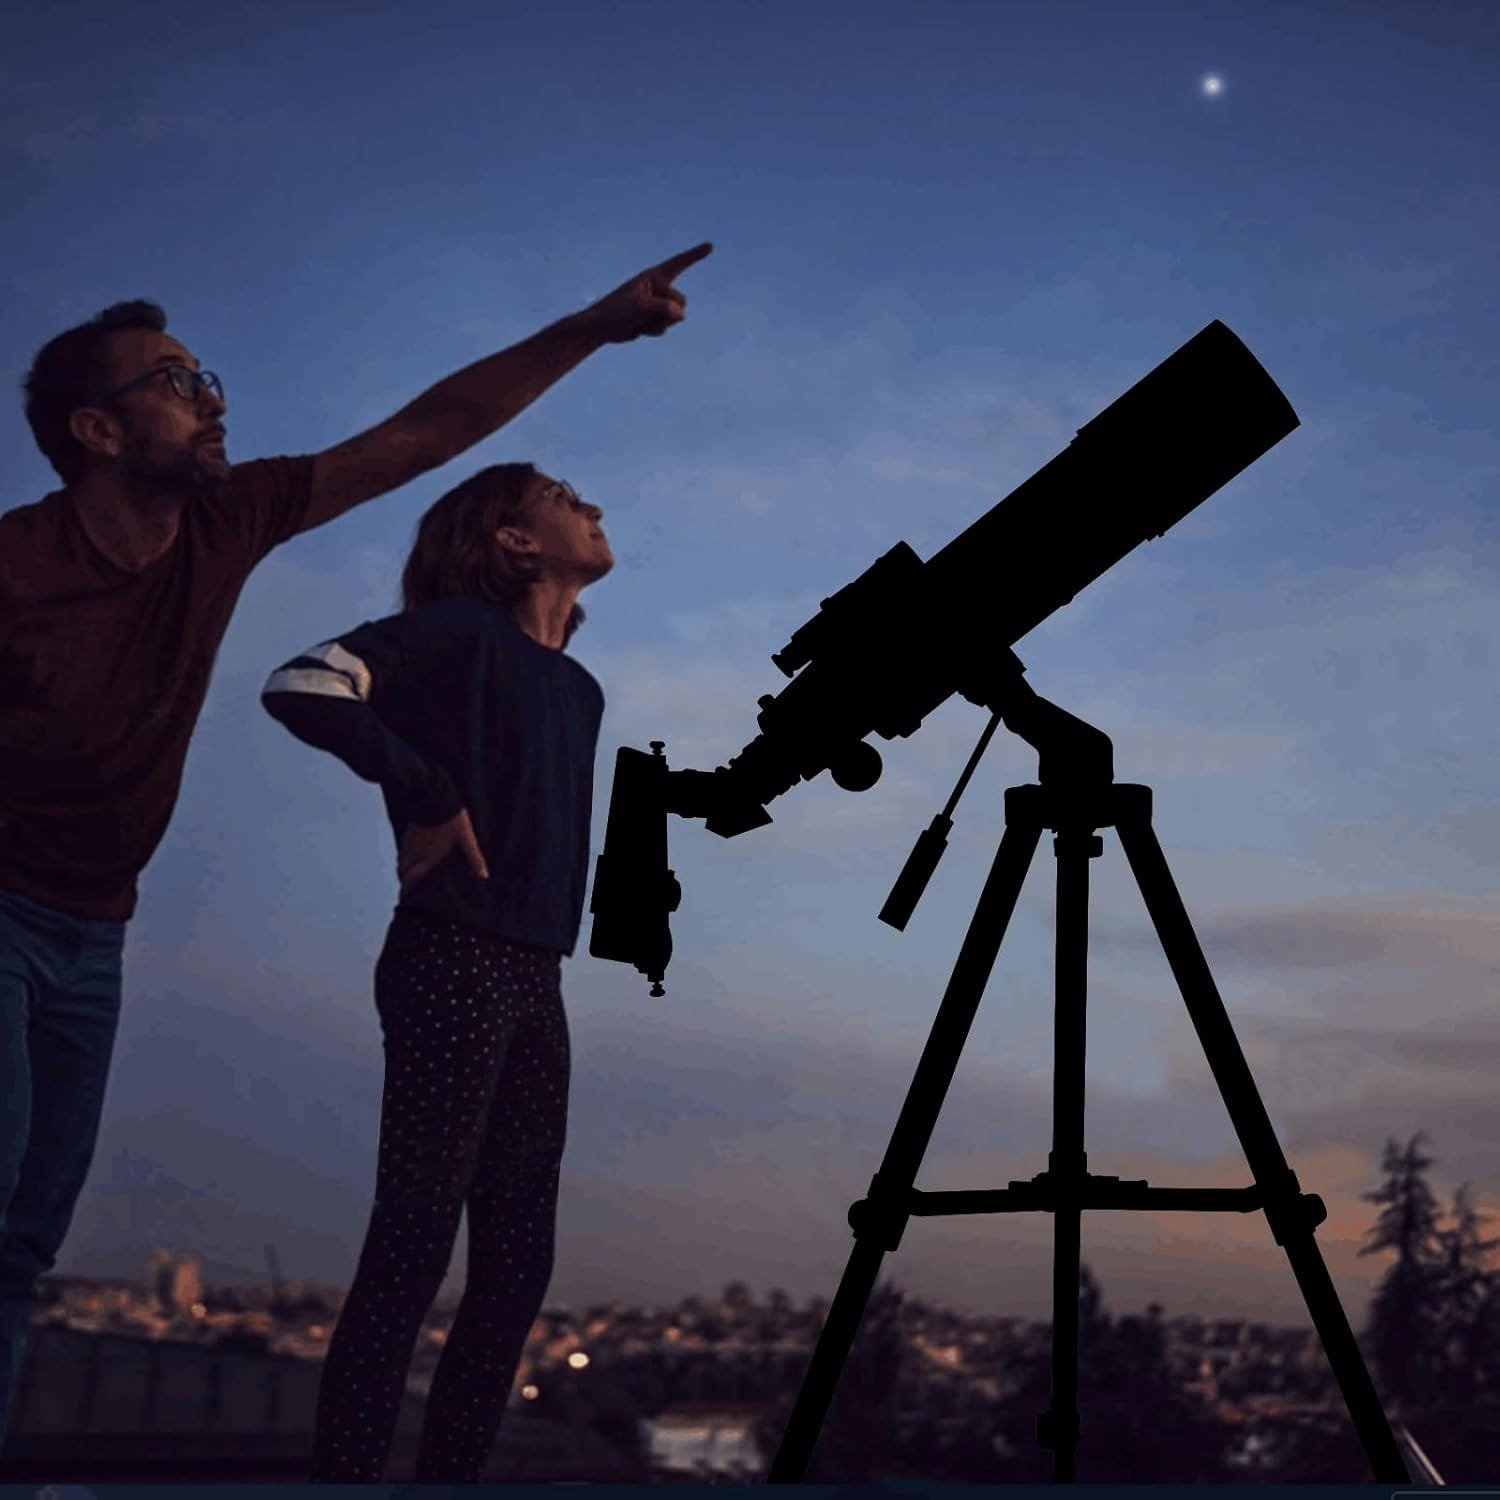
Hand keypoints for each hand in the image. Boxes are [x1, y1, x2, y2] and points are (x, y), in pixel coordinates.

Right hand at [397, 808, 489, 893]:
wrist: (434, 797)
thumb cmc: (452, 819)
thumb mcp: (466, 839)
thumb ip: (474, 858)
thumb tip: (484, 875)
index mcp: (429, 857)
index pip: (412, 878)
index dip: (406, 889)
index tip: (404, 898)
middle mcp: (416, 851)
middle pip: (402, 870)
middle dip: (403, 879)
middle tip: (407, 886)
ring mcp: (411, 839)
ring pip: (401, 858)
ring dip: (403, 867)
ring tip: (409, 871)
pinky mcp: (410, 828)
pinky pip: (403, 845)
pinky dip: (405, 853)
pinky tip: (412, 850)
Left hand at [585, 242, 712, 342]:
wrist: (602, 327)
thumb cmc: (618, 311)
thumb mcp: (642, 306)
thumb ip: (665, 308)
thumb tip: (681, 315)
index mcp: (653, 277)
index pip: (678, 263)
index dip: (695, 255)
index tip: (710, 246)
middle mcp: (657, 289)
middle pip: (681, 301)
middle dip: (667, 311)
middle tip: (644, 311)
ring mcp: (657, 305)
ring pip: (675, 318)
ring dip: (658, 323)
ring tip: (638, 320)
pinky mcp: (654, 319)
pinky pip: (665, 327)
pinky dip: (652, 330)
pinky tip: (637, 327)